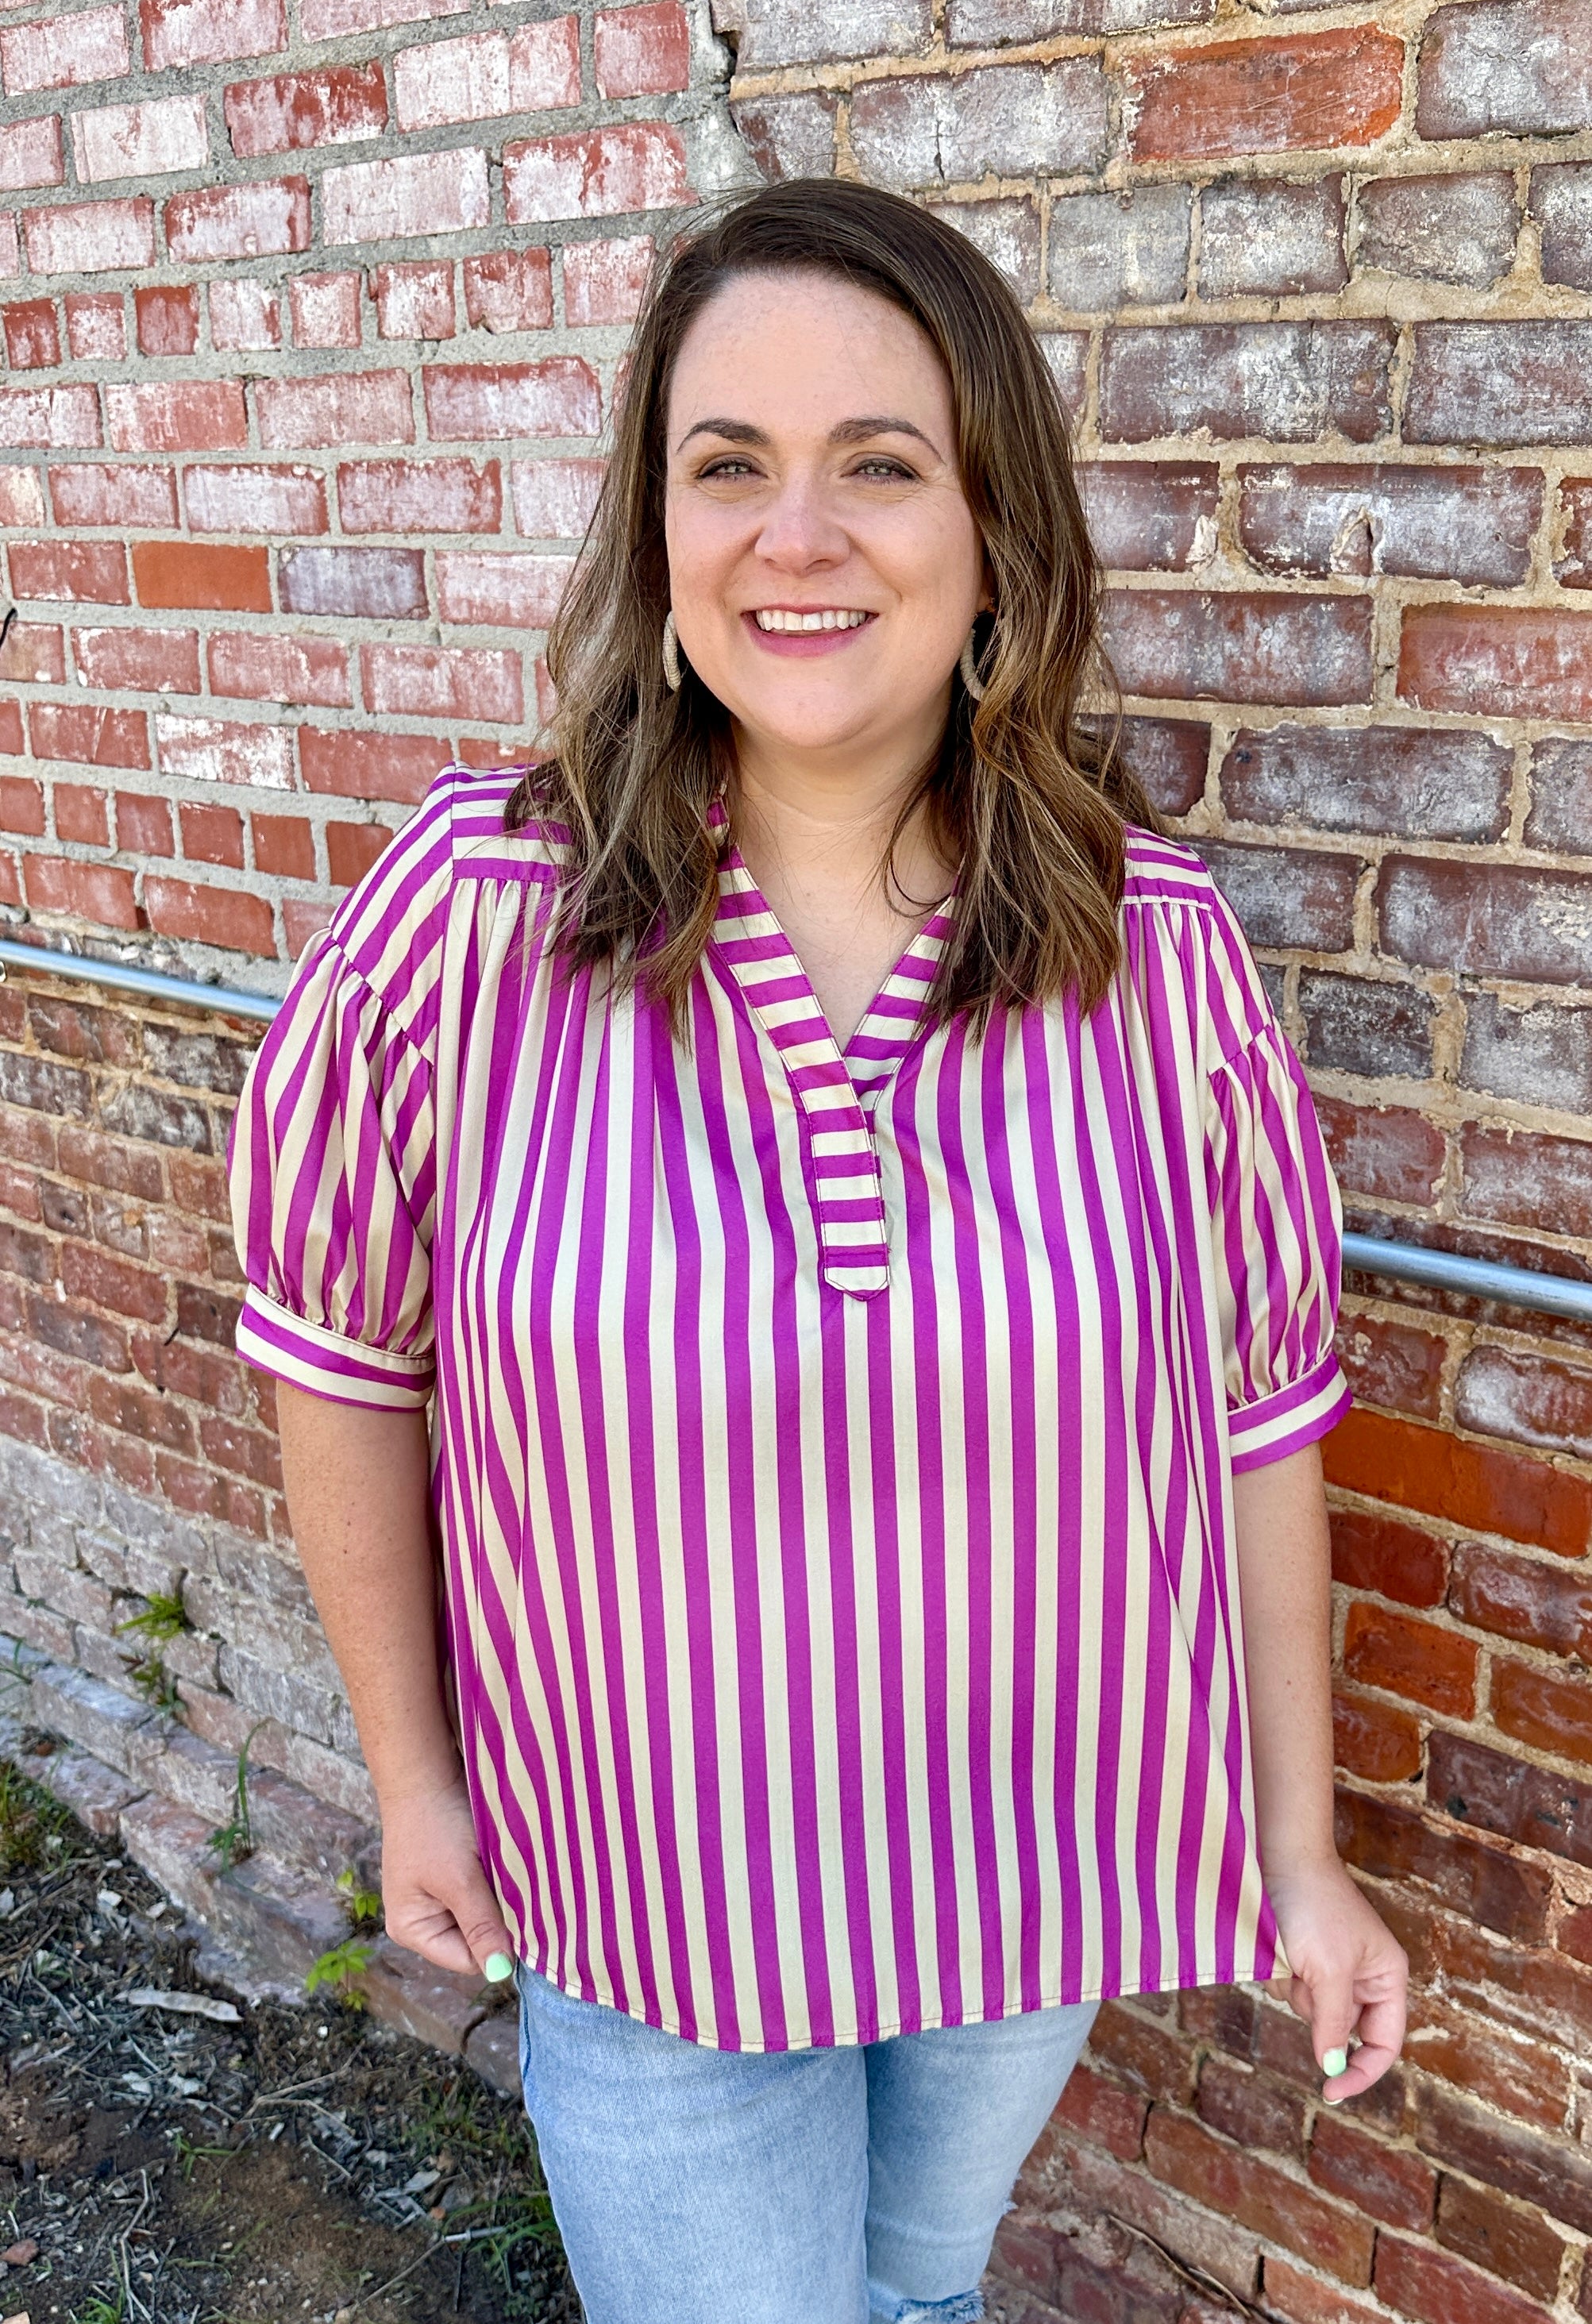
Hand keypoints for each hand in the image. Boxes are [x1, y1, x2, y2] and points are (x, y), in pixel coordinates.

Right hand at [378, 1770, 515, 1981]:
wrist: (426, 1771)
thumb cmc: (435, 1825)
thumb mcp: (460, 1879)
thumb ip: (480, 1925)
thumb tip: (500, 1972)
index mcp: (412, 1930)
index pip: (469, 1960)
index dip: (497, 1943)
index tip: (518, 1914)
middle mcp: (423, 1919)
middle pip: (477, 1939)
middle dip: (498, 1917)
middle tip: (510, 1886)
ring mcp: (438, 1897)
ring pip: (485, 1914)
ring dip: (500, 1897)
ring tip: (503, 1870)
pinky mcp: (454, 1875)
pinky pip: (484, 1892)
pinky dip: (497, 1880)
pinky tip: (500, 1861)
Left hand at [1265, 1855, 1406, 2102]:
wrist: (1279, 1854)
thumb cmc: (1314, 1904)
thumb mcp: (1330, 1969)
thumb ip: (1333, 2021)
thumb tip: (1332, 2066)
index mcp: (1386, 1977)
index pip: (1384, 2043)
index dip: (1362, 2071)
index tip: (1330, 2090)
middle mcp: (1362, 1976)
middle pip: (1339, 2028)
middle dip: (1314, 2008)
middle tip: (1303, 1973)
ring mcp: (1329, 1966)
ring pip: (1307, 2010)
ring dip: (1292, 1987)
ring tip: (1290, 1949)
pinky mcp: (1300, 1957)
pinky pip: (1287, 1988)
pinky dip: (1278, 1973)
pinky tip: (1276, 1944)